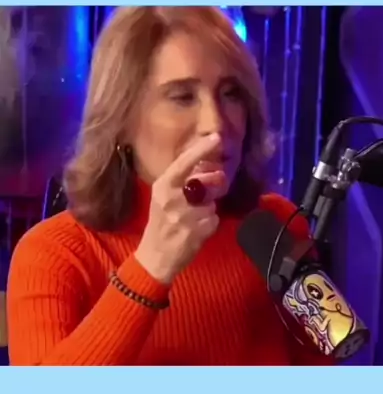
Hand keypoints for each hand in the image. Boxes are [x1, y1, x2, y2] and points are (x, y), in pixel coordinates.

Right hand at [134, 133, 227, 283]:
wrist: (155, 256)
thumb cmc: (161, 223)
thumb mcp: (165, 197)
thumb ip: (184, 182)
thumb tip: (211, 168)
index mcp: (163, 186)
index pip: (184, 162)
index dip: (201, 149)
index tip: (217, 137)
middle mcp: (173, 198)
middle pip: (206, 181)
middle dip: (215, 184)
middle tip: (211, 192)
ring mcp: (185, 216)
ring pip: (212, 202)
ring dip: (209, 210)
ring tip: (194, 219)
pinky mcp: (197, 231)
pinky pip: (215, 219)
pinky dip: (211, 224)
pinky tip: (197, 231)